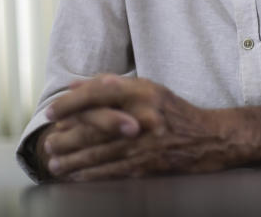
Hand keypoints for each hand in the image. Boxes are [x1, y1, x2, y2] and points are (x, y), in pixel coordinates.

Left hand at [43, 75, 243, 180]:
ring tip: (55, 164)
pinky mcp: (149, 163)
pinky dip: (92, 174)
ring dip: (73, 159)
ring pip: (101, 151)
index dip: (71, 103)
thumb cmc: (175, 112)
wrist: (211, 138)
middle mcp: (143, 114)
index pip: (98, 93)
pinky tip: (77, 176)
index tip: (51, 112)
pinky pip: (113, 170)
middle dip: (67, 137)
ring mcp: (146, 141)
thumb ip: (113, 85)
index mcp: (142, 91)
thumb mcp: (149, 89)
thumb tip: (75, 85)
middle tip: (49, 144)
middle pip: (95, 126)